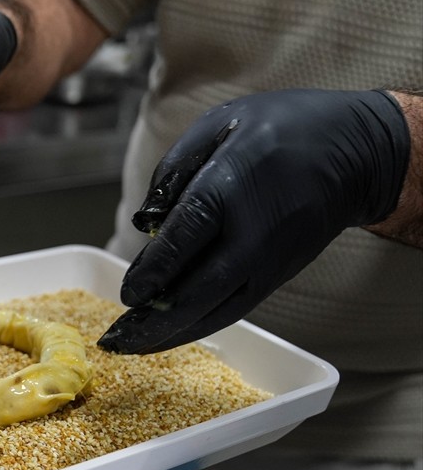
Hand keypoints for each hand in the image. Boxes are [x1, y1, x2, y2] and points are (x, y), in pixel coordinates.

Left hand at [98, 89, 410, 353]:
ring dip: (172, 335)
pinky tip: (167, 335)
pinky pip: (234, 310)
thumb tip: (144, 223)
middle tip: (114, 340)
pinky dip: (198, 326)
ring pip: (217, 311)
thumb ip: (174, 169)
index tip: (126, 295)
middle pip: (200, 291)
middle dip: (154, 321)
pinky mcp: (277, 276)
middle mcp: (253, 234)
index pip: (187, 237)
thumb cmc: (280, 128)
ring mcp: (269, 262)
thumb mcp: (221, 122)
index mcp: (232, 186)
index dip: (154, 271)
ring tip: (130, 347)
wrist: (356, 153)